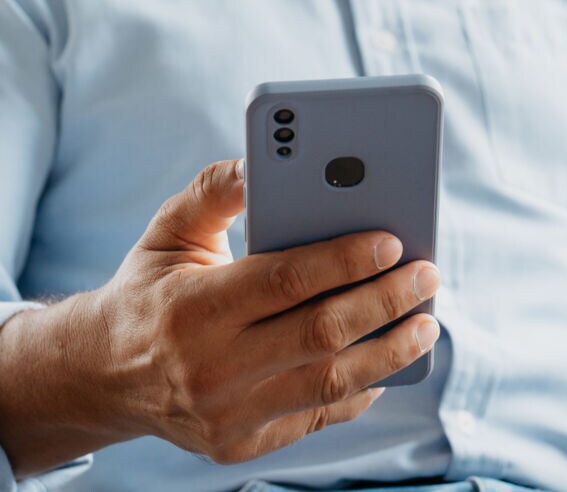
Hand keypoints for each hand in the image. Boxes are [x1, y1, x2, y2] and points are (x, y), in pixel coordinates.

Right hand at [0, 160, 440, 476]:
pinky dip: (360, 390)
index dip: (346, 260)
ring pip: (330, 383)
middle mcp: (208, 366)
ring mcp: (226, 414)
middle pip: (321, 333)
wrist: (101, 376)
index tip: (395, 241)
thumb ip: (214, 192)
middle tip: (428, 275)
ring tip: (426, 322)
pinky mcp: (240, 446)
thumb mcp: (168, 232)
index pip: (284, 280)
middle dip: (386, 301)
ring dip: (391, 352)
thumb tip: (261, 158)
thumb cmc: (150, 290)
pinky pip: (318, 417)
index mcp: (191, 306)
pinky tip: (388, 361)